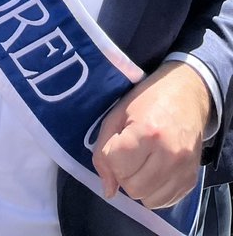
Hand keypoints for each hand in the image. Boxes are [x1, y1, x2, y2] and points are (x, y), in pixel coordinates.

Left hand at [93, 62, 210, 209]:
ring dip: (139, 185)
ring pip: (149, 200)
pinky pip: (166, 201)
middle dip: (124, 174)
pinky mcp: (192, 180)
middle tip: (130, 154)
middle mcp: (169, 155)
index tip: (119, 143)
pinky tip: (155, 170)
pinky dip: (155, 191)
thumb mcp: (118, 115)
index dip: (111, 156)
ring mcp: (184, 170)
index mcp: (148, 132)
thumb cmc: (148, 100)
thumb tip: (108, 191)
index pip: (117, 165)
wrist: (187, 95)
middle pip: (133, 188)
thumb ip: (103, 151)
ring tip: (143, 162)